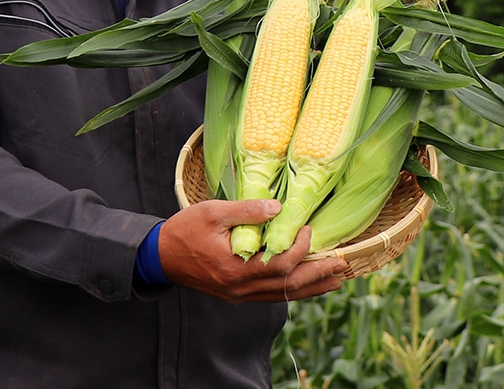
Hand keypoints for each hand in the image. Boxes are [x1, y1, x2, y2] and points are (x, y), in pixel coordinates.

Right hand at [157, 199, 347, 302]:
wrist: (161, 256)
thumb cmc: (185, 230)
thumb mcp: (212, 212)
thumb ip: (246, 211)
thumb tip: (278, 207)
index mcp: (235, 269)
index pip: (279, 265)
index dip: (299, 249)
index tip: (308, 230)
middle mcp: (240, 288)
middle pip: (287, 286)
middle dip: (317, 275)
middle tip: (343, 265)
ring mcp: (239, 294)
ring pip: (282, 295)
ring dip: (311, 287)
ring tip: (335, 279)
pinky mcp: (238, 294)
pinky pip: (271, 295)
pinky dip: (292, 290)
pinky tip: (306, 284)